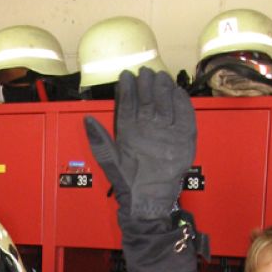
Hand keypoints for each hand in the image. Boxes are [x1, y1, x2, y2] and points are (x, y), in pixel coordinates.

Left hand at [84, 68, 195, 218]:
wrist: (149, 198)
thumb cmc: (127, 181)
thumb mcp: (110, 161)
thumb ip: (99, 141)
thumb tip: (86, 119)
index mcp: (129, 129)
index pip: (128, 103)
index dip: (127, 90)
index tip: (126, 76)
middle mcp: (147, 126)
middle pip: (147, 99)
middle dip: (146, 85)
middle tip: (145, 73)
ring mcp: (165, 130)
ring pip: (165, 103)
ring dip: (163, 89)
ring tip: (160, 77)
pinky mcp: (182, 137)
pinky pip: (184, 116)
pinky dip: (182, 104)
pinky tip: (178, 93)